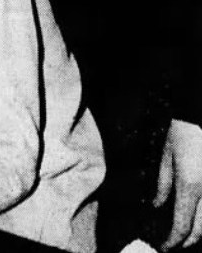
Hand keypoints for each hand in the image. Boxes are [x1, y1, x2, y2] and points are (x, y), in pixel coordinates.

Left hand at [153, 119, 201, 248]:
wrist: (199, 116)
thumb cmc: (182, 134)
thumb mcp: (166, 157)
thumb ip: (163, 185)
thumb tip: (157, 206)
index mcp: (190, 186)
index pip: (182, 225)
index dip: (173, 240)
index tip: (165, 246)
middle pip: (201, 231)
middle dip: (187, 241)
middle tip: (175, 243)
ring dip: (199, 232)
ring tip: (185, 234)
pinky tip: (197, 217)